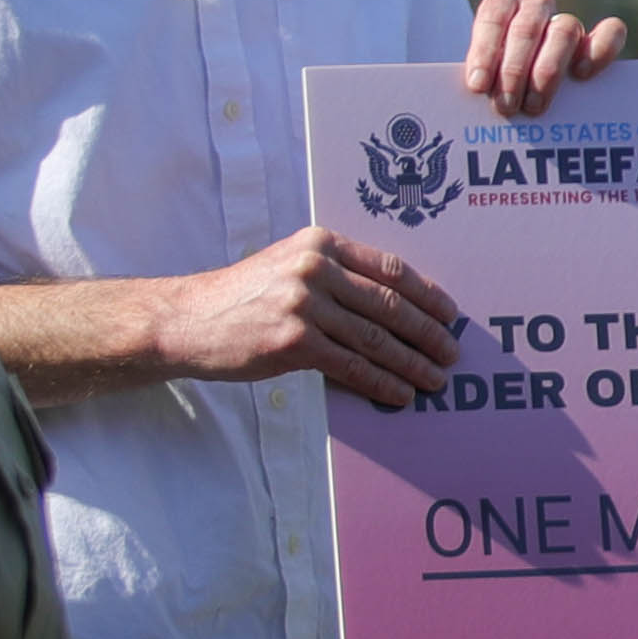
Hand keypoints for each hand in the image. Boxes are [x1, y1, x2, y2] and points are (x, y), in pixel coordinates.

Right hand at [153, 226, 460, 406]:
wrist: (186, 320)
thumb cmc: (244, 296)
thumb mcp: (289, 266)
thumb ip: (336, 276)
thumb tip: (395, 308)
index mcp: (320, 243)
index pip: (389, 268)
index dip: (426, 294)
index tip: (449, 314)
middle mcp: (315, 268)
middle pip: (389, 304)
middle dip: (427, 332)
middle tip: (451, 352)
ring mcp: (304, 305)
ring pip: (375, 338)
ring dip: (411, 363)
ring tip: (435, 379)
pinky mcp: (294, 342)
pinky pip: (351, 365)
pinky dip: (381, 382)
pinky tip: (400, 394)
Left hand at [463, 0, 625, 118]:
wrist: (521, 82)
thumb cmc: (495, 78)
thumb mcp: (482, 72)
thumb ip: (481, 76)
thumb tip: (477, 92)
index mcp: (503, 2)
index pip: (494, 17)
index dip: (485, 51)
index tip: (478, 85)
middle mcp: (536, 5)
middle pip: (527, 29)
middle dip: (514, 70)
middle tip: (506, 106)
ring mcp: (568, 21)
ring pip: (564, 32)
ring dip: (547, 72)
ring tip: (534, 106)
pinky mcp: (599, 38)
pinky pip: (611, 32)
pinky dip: (600, 51)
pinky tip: (581, 75)